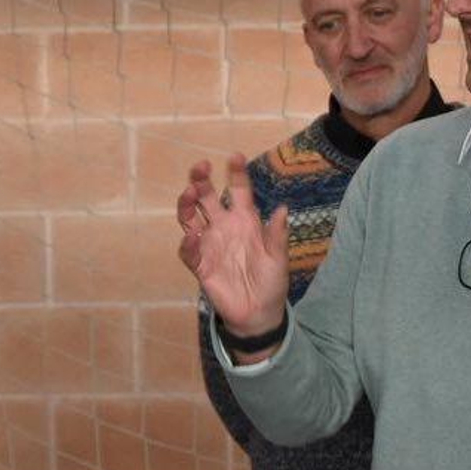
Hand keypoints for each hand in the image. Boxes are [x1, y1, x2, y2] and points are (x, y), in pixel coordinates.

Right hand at [176, 154, 289, 338]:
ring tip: (190, 193)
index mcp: (245, 221)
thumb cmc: (271, 283)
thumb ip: (277, 235)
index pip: (238, 191)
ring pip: (190, 218)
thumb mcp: (279, 258)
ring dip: (187, 204)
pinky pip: (189, 251)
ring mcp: (210, 245)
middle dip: (201, 180)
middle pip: (207, 198)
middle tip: (200, 167)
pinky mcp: (200, 265)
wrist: (259, 313)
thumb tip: (282, 209)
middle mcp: (224, 228)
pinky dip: (188, 243)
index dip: (236, 173)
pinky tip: (192, 236)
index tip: (235, 157)